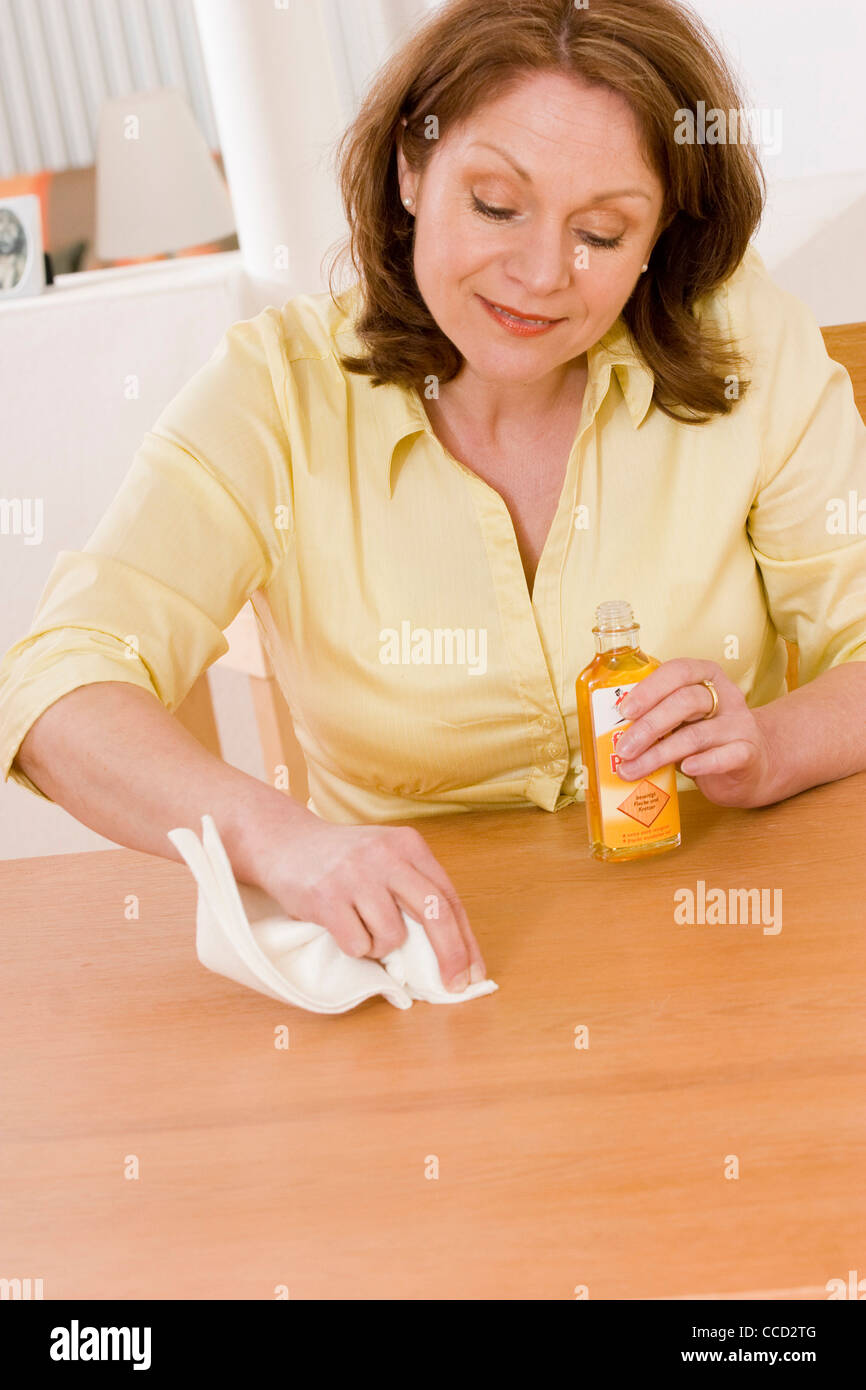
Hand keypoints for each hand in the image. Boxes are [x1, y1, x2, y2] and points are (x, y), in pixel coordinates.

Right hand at [244, 806, 485, 990]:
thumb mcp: (386, 857)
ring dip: (381, 947)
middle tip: (455, 984)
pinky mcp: (327, 897)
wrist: (284, 841)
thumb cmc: (343, 859)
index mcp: (408, 845)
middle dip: (451, 955)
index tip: (473, 972)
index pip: (449, 897)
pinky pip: (358, 945)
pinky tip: (340, 925)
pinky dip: (354, 947)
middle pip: (434, 913)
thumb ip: (414, 889)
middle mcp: (386, 856)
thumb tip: (449, 949)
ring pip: (392, 936)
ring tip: (361, 925)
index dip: (466, 940)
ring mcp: (356, 875)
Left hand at [613, 658, 774, 808]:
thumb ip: (657, 716)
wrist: (750, 764)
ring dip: (659, 754)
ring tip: (632, 769)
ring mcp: (739, 725)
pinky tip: (685, 770)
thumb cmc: (706, 737)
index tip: (624, 711)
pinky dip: (703, 763)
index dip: (650, 689)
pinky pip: (725, 757)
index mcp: (707, 676)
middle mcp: (726, 696)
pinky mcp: (748, 753)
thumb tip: (612, 731)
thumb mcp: (682, 719)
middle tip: (623, 748)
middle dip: (648, 726)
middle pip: (685, 702)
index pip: (679, 671)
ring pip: (696, 735)